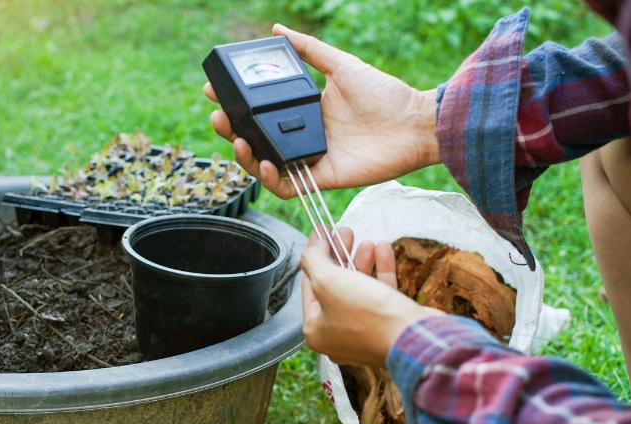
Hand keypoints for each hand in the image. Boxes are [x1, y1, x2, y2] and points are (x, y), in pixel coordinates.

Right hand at [203, 24, 440, 199]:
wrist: (415, 123)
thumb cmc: (385, 95)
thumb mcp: (341, 65)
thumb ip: (310, 50)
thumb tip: (276, 30)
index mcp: (304, 111)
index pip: (260, 111)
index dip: (235, 104)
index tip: (215, 90)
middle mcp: (302, 136)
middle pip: (255, 139)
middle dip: (231, 130)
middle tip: (218, 116)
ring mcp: (310, 159)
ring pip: (264, 165)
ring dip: (244, 156)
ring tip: (237, 139)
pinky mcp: (322, 178)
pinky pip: (288, 187)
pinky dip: (271, 180)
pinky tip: (264, 164)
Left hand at [300, 227, 443, 367]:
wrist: (413, 338)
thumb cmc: (367, 316)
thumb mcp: (328, 281)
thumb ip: (313, 260)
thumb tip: (313, 247)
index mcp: (316, 329)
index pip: (309, 285)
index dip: (315, 255)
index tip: (322, 233)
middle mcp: (337, 334)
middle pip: (334, 286)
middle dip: (340, 255)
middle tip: (345, 233)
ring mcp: (364, 332)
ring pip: (358, 288)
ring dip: (362, 261)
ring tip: (366, 241)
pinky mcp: (388, 326)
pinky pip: (380, 294)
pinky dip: (381, 271)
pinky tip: (383, 250)